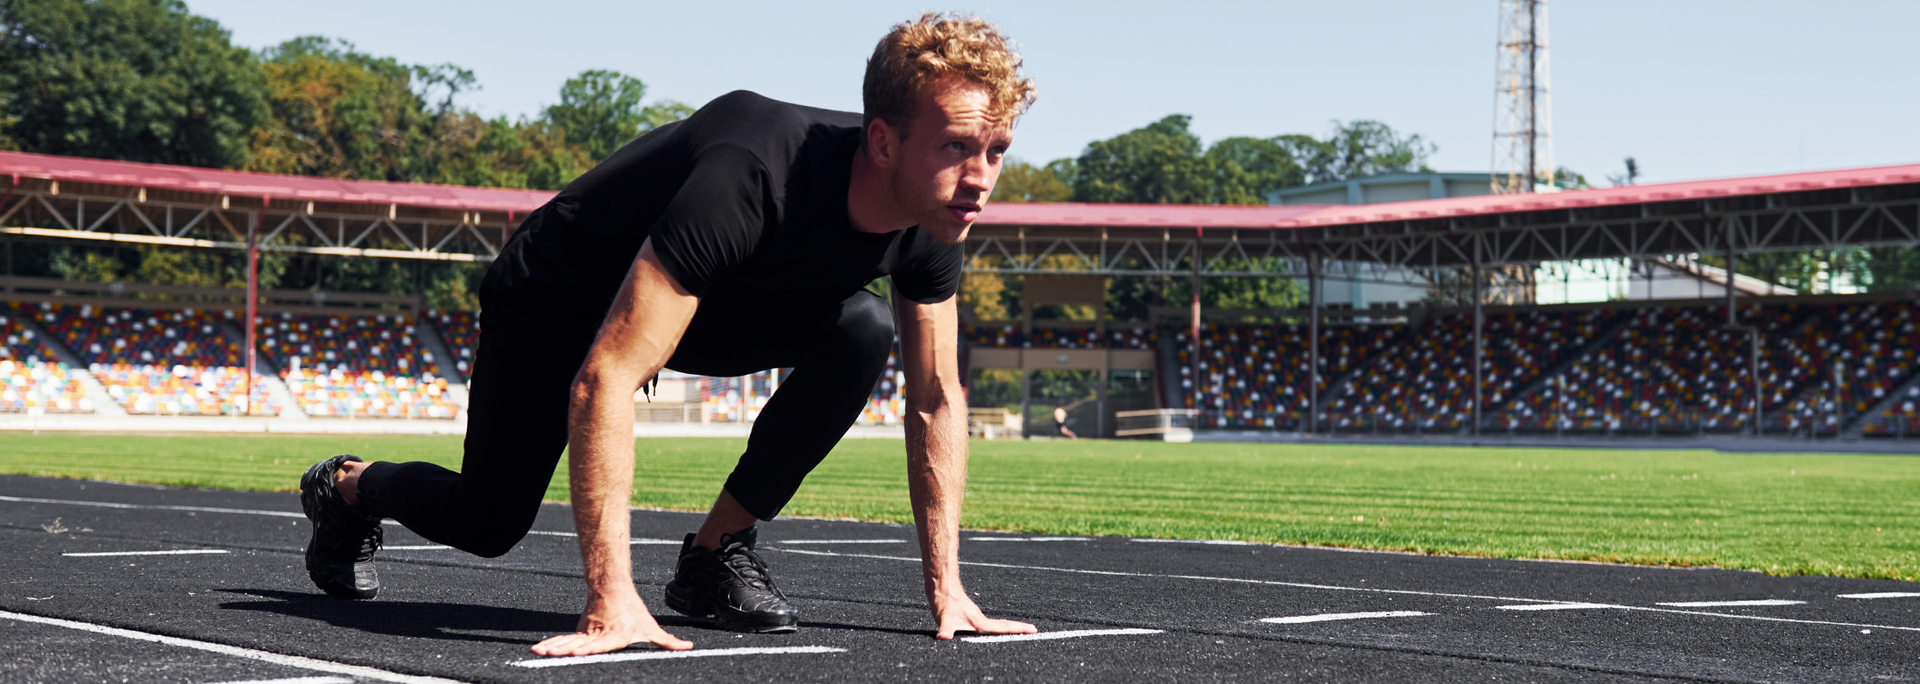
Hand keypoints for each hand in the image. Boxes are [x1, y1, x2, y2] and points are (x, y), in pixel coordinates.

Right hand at [531, 587, 692, 655]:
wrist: (613, 587)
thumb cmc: (633, 610)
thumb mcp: (652, 627)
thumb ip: (668, 641)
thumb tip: (689, 647)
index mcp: (614, 635)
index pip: (599, 643)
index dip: (587, 648)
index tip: (575, 652)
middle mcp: (598, 634)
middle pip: (578, 643)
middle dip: (562, 650)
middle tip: (547, 653)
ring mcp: (586, 632)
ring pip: (567, 640)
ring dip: (552, 646)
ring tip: (538, 651)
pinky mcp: (580, 631)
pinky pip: (564, 639)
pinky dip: (551, 643)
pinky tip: (539, 649)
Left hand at [930, 585, 1036, 639]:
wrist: (941, 585)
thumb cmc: (944, 602)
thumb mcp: (944, 618)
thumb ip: (945, 630)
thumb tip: (943, 637)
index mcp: (980, 623)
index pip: (1004, 627)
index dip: (1019, 629)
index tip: (1034, 630)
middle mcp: (981, 620)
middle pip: (1004, 625)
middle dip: (1019, 629)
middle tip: (1034, 630)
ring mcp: (976, 617)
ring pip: (997, 624)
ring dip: (1009, 628)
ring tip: (1020, 632)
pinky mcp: (970, 616)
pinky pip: (988, 624)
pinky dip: (996, 628)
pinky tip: (991, 632)